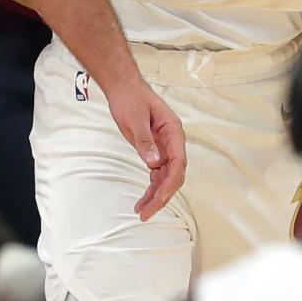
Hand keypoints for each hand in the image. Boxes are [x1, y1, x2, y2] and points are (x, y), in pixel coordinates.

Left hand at [105, 78, 186, 221]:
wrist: (123, 87)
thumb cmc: (131, 98)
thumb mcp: (135, 118)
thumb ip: (145, 141)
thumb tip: (154, 163)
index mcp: (173, 131)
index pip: (178, 163)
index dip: (169, 183)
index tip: (158, 198)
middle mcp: (172, 141)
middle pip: (173, 175)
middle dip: (162, 195)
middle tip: (146, 213)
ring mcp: (164, 147)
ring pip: (164, 178)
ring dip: (155, 195)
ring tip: (142, 212)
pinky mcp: (154, 150)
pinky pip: (156, 174)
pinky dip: (150, 187)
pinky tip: (143, 201)